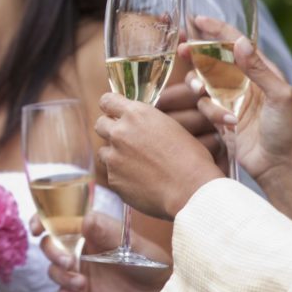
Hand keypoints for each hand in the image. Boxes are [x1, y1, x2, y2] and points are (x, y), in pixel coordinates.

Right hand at [31, 213, 168, 291]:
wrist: (158, 288)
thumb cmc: (144, 255)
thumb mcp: (125, 239)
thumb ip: (103, 230)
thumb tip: (84, 219)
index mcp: (85, 228)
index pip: (55, 220)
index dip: (41, 221)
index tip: (36, 229)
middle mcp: (78, 247)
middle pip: (49, 246)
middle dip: (53, 254)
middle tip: (70, 263)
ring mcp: (79, 269)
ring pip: (53, 270)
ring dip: (62, 277)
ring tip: (82, 283)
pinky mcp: (82, 290)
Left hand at [95, 93, 222, 218]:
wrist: (191, 190)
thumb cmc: (191, 159)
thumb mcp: (171, 128)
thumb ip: (146, 124)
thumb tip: (137, 126)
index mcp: (136, 114)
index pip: (107, 101)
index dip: (110, 107)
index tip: (113, 112)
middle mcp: (120, 132)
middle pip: (100, 124)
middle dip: (109, 130)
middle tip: (124, 140)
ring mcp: (113, 156)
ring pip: (104, 151)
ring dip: (115, 155)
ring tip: (136, 165)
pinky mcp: (113, 178)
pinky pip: (112, 174)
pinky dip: (122, 176)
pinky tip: (141, 182)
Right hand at [186, 36, 291, 186]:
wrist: (278, 165)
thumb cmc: (286, 130)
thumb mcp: (279, 96)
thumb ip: (259, 69)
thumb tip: (240, 43)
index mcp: (260, 71)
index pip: (235, 43)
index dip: (216, 29)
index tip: (197, 20)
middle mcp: (242, 81)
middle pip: (212, 58)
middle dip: (196, 52)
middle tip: (182, 49)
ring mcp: (229, 98)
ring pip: (202, 81)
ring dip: (198, 84)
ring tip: (201, 91)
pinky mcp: (219, 115)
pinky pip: (204, 105)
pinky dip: (211, 111)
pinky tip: (227, 122)